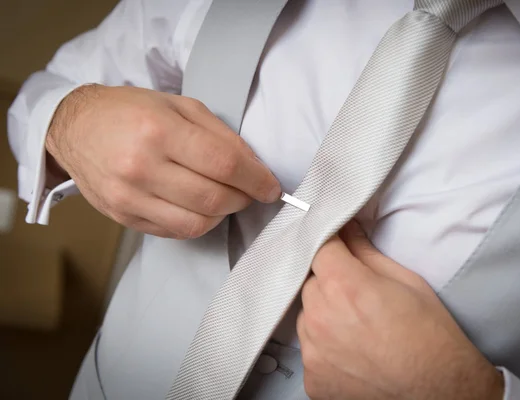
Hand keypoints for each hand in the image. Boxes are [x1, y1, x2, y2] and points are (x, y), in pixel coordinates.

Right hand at [46, 85, 279, 237]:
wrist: (77, 127)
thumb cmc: (132, 111)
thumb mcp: (180, 105)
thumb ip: (220, 135)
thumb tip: (254, 167)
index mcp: (160, 130)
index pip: (224, 164)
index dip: (256, 179)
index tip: (271, 187)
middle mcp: (142, 167)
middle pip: (214, 199)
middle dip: (244, 199)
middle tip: (250, 191)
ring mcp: (130, 197)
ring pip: (197, 223)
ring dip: (223, 214)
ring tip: (226, 198)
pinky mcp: (123, 217)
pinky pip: (175, 232)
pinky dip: (198, 223)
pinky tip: (200, 206)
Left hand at [297, 221, 503, 399]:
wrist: (440, 390)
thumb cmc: (431, 337)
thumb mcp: (406, 281)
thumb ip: (366, 252)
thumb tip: (348, 230)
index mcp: (345, 287)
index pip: (319, 248)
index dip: (332, 245)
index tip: (338, 246)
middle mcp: (321, 317)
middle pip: (311, 283)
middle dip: (330, 282)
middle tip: (358, 295)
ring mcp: (314, 351)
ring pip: (307, 316)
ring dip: (325, 314)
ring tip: (358, 327)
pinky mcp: (313, 377)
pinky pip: (310, 348)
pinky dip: (326, 346)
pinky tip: (353, 351)